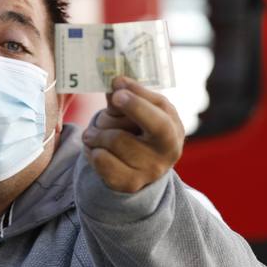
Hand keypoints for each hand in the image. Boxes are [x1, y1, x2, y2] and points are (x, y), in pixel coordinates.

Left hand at [81, 76, 183, 192]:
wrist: (144, 164)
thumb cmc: (142, 128)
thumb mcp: (142, 108)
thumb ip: (129, 94)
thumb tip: (117, 83)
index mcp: (173, 129)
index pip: (158, 120)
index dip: (136, 105)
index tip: (117, 92)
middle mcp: (165, 154)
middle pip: (124, 137)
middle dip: (107, 122)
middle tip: (99, 116)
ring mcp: (148, 172)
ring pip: (110, 145)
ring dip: (95, 134)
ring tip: (93, 133)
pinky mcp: (129, 183)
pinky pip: (101, 161)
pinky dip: (93, 151)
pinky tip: (97, 149)